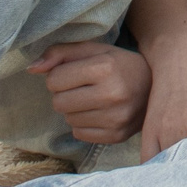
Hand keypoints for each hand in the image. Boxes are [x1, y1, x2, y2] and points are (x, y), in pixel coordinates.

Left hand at [30, 41, 153, 144]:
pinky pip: (79, 134)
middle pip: (58, 102)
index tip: (74, 73)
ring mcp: (116, 118)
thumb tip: (32, 68)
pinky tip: (99, 113)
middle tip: (82, 88)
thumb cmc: (119, 65)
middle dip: (64, 94)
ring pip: (68, 119)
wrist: (155, 87)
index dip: (59, 75)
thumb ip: (60, 53)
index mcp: (105, 67)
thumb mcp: (93, 50)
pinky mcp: (117, 135)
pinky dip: (84, 124)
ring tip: (93, 99)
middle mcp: (112, 94)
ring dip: (74, 109)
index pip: (54, 79)